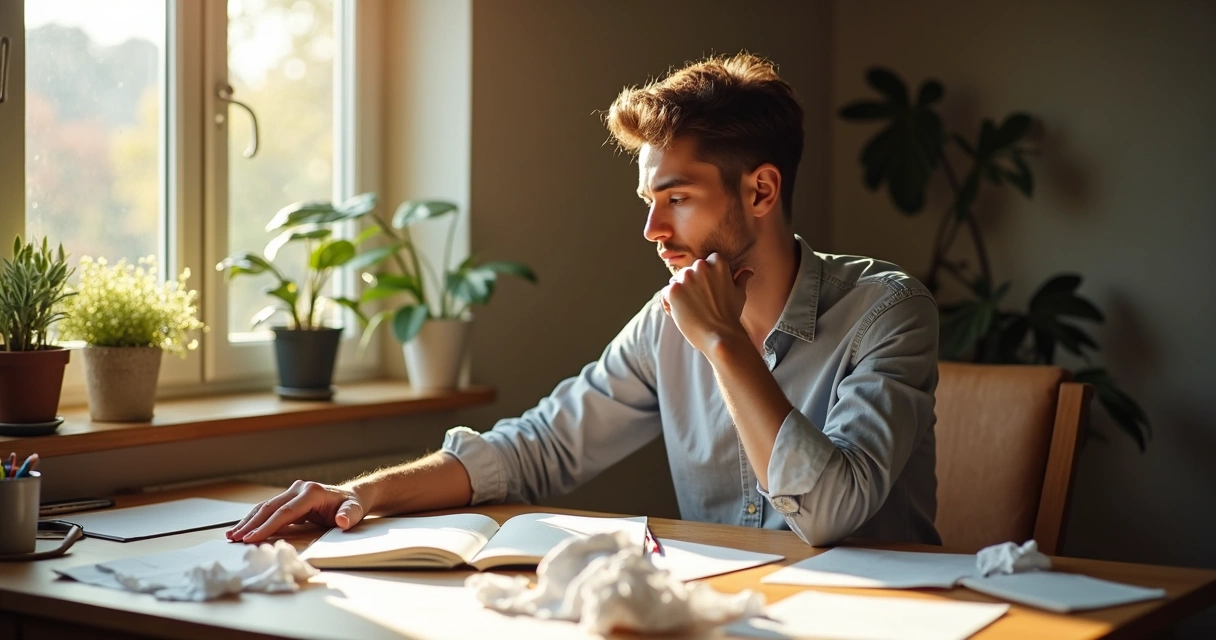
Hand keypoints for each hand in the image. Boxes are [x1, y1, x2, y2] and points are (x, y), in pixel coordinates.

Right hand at [226, 479, 366, 543]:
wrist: (352, 496)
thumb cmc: (353, 506)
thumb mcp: (356, 511)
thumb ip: (350, 515)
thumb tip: (343, 521)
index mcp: (311, 493)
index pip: (285, 512)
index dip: (267, 526)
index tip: (251, 538)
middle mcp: (299, 489)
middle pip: (270, 508)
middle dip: (251, 524)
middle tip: (234, 539)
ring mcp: (292, 491)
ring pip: (265, 506)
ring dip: (248, 521)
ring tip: (232, 535)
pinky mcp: (289, 498)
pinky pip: (269, 509)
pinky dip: (255, 519)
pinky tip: (243, 528)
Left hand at [660, 252, 753, 353]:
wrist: (720, 336)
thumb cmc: (731, 316)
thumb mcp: (739, 294)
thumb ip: (740, 278)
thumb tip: (747, 270)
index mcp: (717, 263)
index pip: (705, 263)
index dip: (706, 277)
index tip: (709, 291)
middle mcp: (701, 266)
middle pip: (689, 271)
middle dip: (691, 285)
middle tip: (699, 303)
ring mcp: (686, 278)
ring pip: (676, 281)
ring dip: (680, 293)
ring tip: (690, 309)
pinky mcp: (673, 290)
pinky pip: (666, 293)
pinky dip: (669, 302)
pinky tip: (679, 312)